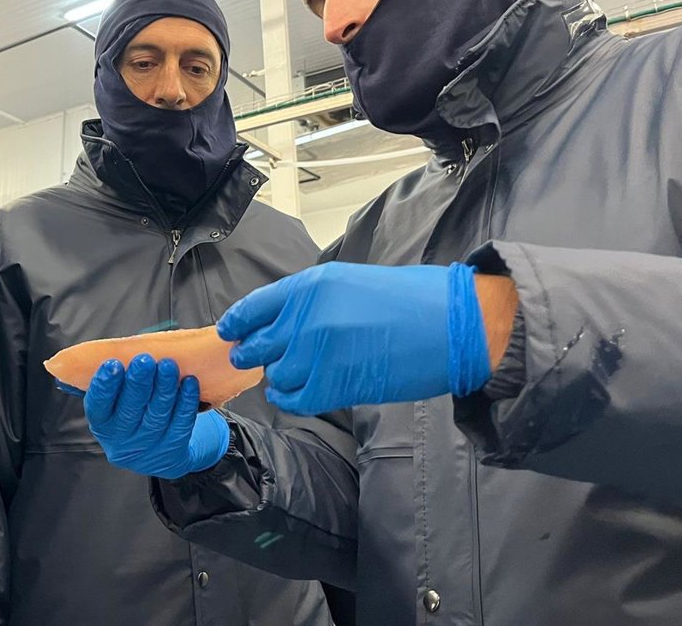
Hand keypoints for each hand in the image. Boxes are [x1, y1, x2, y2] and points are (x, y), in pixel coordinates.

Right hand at [80, 354, 230, 478]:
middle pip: (129, 410)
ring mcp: (148, 445)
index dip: (105, 385)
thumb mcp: (114, 403)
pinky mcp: (173, 448)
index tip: (113, 363)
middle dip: (138, 383)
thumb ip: (115, 380)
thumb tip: (122, 347)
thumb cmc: (129, 413)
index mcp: (102, 423)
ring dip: (164, 387)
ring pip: (157, 414)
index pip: (98, 405)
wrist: (152, 453)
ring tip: (168, 365)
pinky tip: (189, 381)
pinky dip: (186, 401)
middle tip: (144, 360)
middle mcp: (122, 438)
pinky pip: (181, 423)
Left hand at [217, 262, 489, 414]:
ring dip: (280, 376)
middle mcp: (308, 317)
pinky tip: (292, 394)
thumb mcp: (351, 281)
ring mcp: (319, 353)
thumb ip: (313, 300)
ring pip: (277, 373)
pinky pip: (294, 398)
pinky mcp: (336, 385)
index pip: (255, 307)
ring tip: (291, 374)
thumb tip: (283, 321)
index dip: (237, 322)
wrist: (452, 325)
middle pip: (259, 343)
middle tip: (250, 358)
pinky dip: (289, 399)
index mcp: (311, 285)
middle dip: (252, 352)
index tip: (228, 331)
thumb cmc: (411, 299)